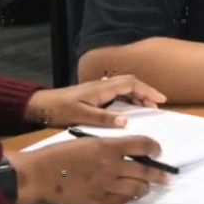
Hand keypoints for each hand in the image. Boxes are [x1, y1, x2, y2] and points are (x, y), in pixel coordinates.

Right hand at [9, 135, 171, 203]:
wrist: (39, 175)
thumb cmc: (58, 154)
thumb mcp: (85, 141)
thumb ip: (107, 146)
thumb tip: (126, 151)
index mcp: (107, 146)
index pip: (141, 145)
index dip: (154, 148)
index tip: (158, 151)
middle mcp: (110, 166)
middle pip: (145, 170)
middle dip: (159, 174)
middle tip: (167, 176)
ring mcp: (106, 185)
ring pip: (137, 188)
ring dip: (146, 187)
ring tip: (149, 186)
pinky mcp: (99, 200)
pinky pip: (123, 200)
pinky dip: (131, 197)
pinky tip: (133, 194)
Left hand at [24, 74, 165, 127]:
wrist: (42, 104)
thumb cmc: (60, 109)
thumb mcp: (81, 116)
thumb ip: (103, 118)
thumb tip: (126, 121)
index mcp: (102, 88)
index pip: (130, 83)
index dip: (147, 90)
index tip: (161, 99)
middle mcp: (102, 85)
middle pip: (130, 82)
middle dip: (145, 91)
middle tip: (157, 104)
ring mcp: (98, 88)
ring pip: (123, 86)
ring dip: (137, 94)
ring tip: (147, 107)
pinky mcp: (94, 94)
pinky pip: (116, 92)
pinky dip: (127, 97)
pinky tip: (129, 108)